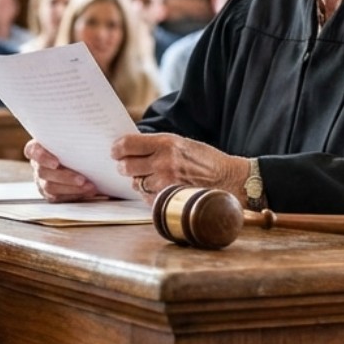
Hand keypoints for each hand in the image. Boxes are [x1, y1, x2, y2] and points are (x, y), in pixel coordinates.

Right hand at [24, 139, 100, 201]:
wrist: (84, 160)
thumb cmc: (77, 145)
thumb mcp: (74, 137)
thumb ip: (76, 136)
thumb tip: (99, 139)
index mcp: (38, 148)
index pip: (32, 151)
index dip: (42, 157)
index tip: (56, 163)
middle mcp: (38, 164)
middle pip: (43, 172)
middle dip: (65, 177)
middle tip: (82, 179)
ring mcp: (42, 180)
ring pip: (50, 187)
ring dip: (71, 188)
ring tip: (89, 186)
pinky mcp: (50, 193)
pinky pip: (58, 197)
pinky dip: (74, 195)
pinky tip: (87, 191)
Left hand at [110, 133, 246, 199]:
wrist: (229, 180)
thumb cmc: (205, 161)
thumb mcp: (182, 143)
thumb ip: (156, 145)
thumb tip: (130, 147)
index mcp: (166, 143)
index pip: (128, 144)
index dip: (117, 148)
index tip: (115, 151)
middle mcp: (164, 163)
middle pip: (126, 166)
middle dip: (124, 166)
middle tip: (125, 165)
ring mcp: (165, 183)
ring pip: (135, 183)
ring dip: (138, 181)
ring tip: (151, 177)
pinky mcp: (169, 200)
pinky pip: (146, 198)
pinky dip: (149, 194)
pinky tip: (160, 188)